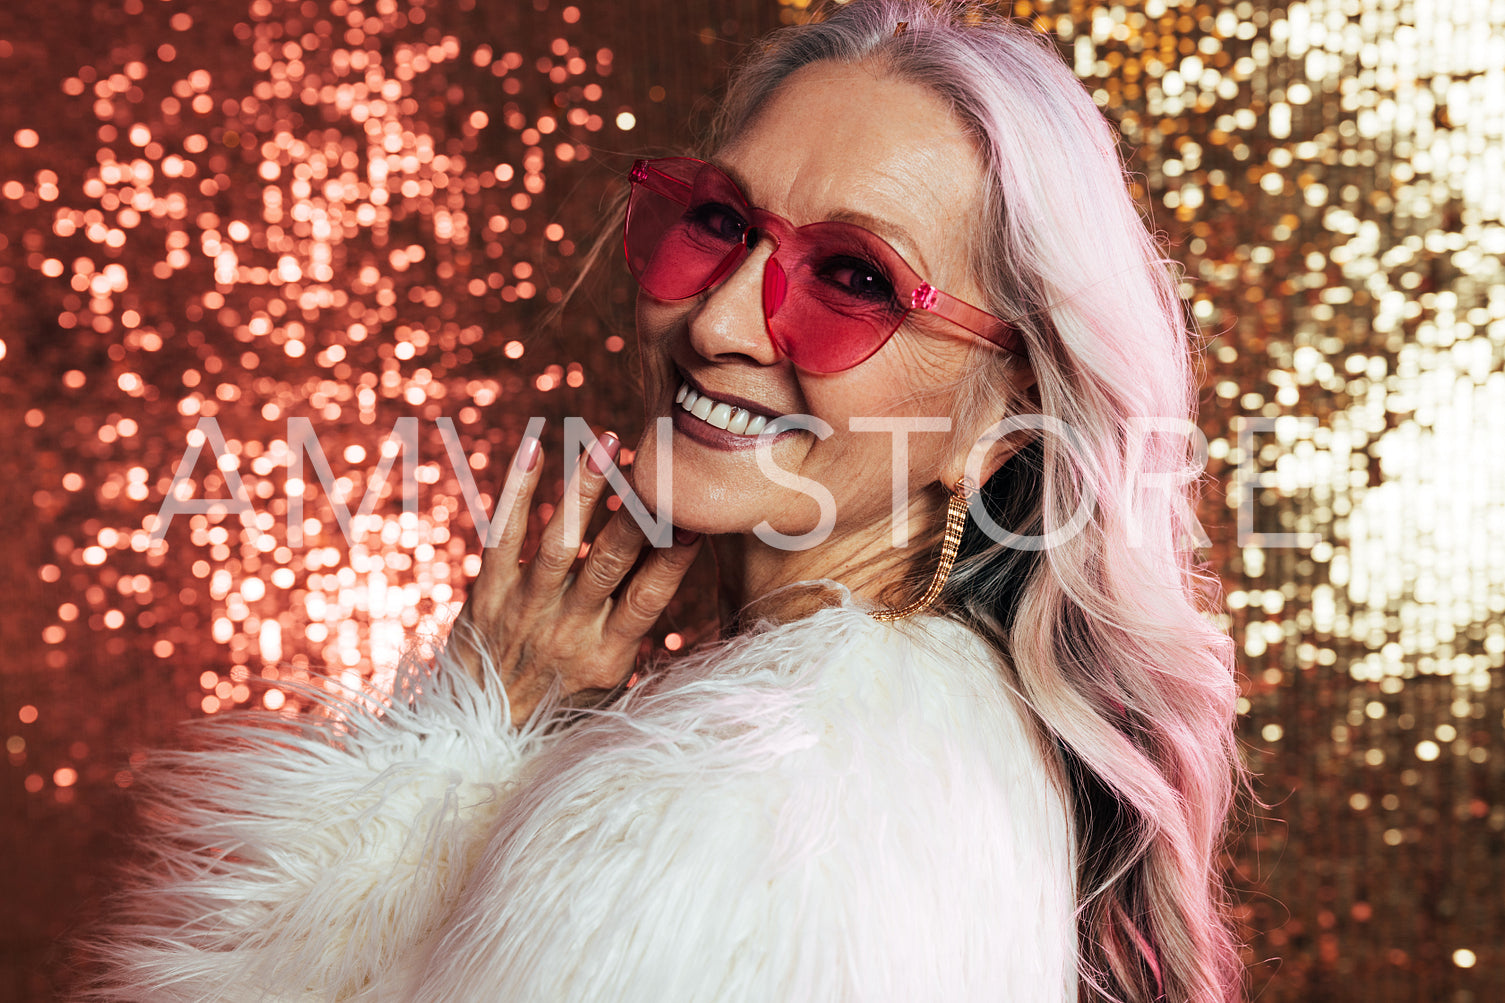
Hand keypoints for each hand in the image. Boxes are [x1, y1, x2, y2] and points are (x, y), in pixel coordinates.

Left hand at [452, 429, 701, 725]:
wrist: (478, 735)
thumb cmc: (559, 704)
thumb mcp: (610, 686)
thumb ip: (638, 633)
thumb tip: (682, 579)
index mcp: (606, 654)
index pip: (647, 600)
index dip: (671, 562)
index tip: (697, 524)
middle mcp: (566, 629)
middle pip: (606, 563)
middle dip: (635, 513)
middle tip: (660, 470)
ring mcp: (524, 608)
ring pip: (558, 541)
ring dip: (583, 489)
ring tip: (604, 444)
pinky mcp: (487, 592)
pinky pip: (503, 534)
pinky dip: (519, 490)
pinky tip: (535, 447)